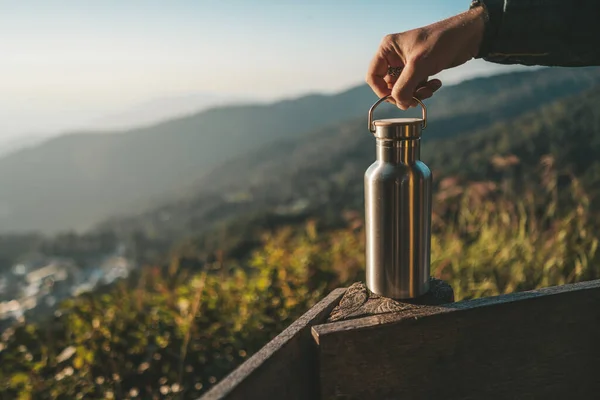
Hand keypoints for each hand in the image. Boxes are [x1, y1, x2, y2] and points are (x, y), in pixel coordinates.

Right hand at [366, 7, 485, 108]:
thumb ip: (404, 87)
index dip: (382, 91)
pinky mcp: (419, 69)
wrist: (466, 36)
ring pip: (403, 89)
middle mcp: (394, 56)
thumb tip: (399, 104)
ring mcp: (406, 63)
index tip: (396, 99)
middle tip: (416, 98)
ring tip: (430, 89)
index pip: (373, 76)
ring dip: (416, 93)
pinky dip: (424, 89)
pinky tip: (436, 83)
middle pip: (388, 86)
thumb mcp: (419, 66)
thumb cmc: (441, 42)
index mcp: (387, 49)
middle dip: (404, 94)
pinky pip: (414, 86)